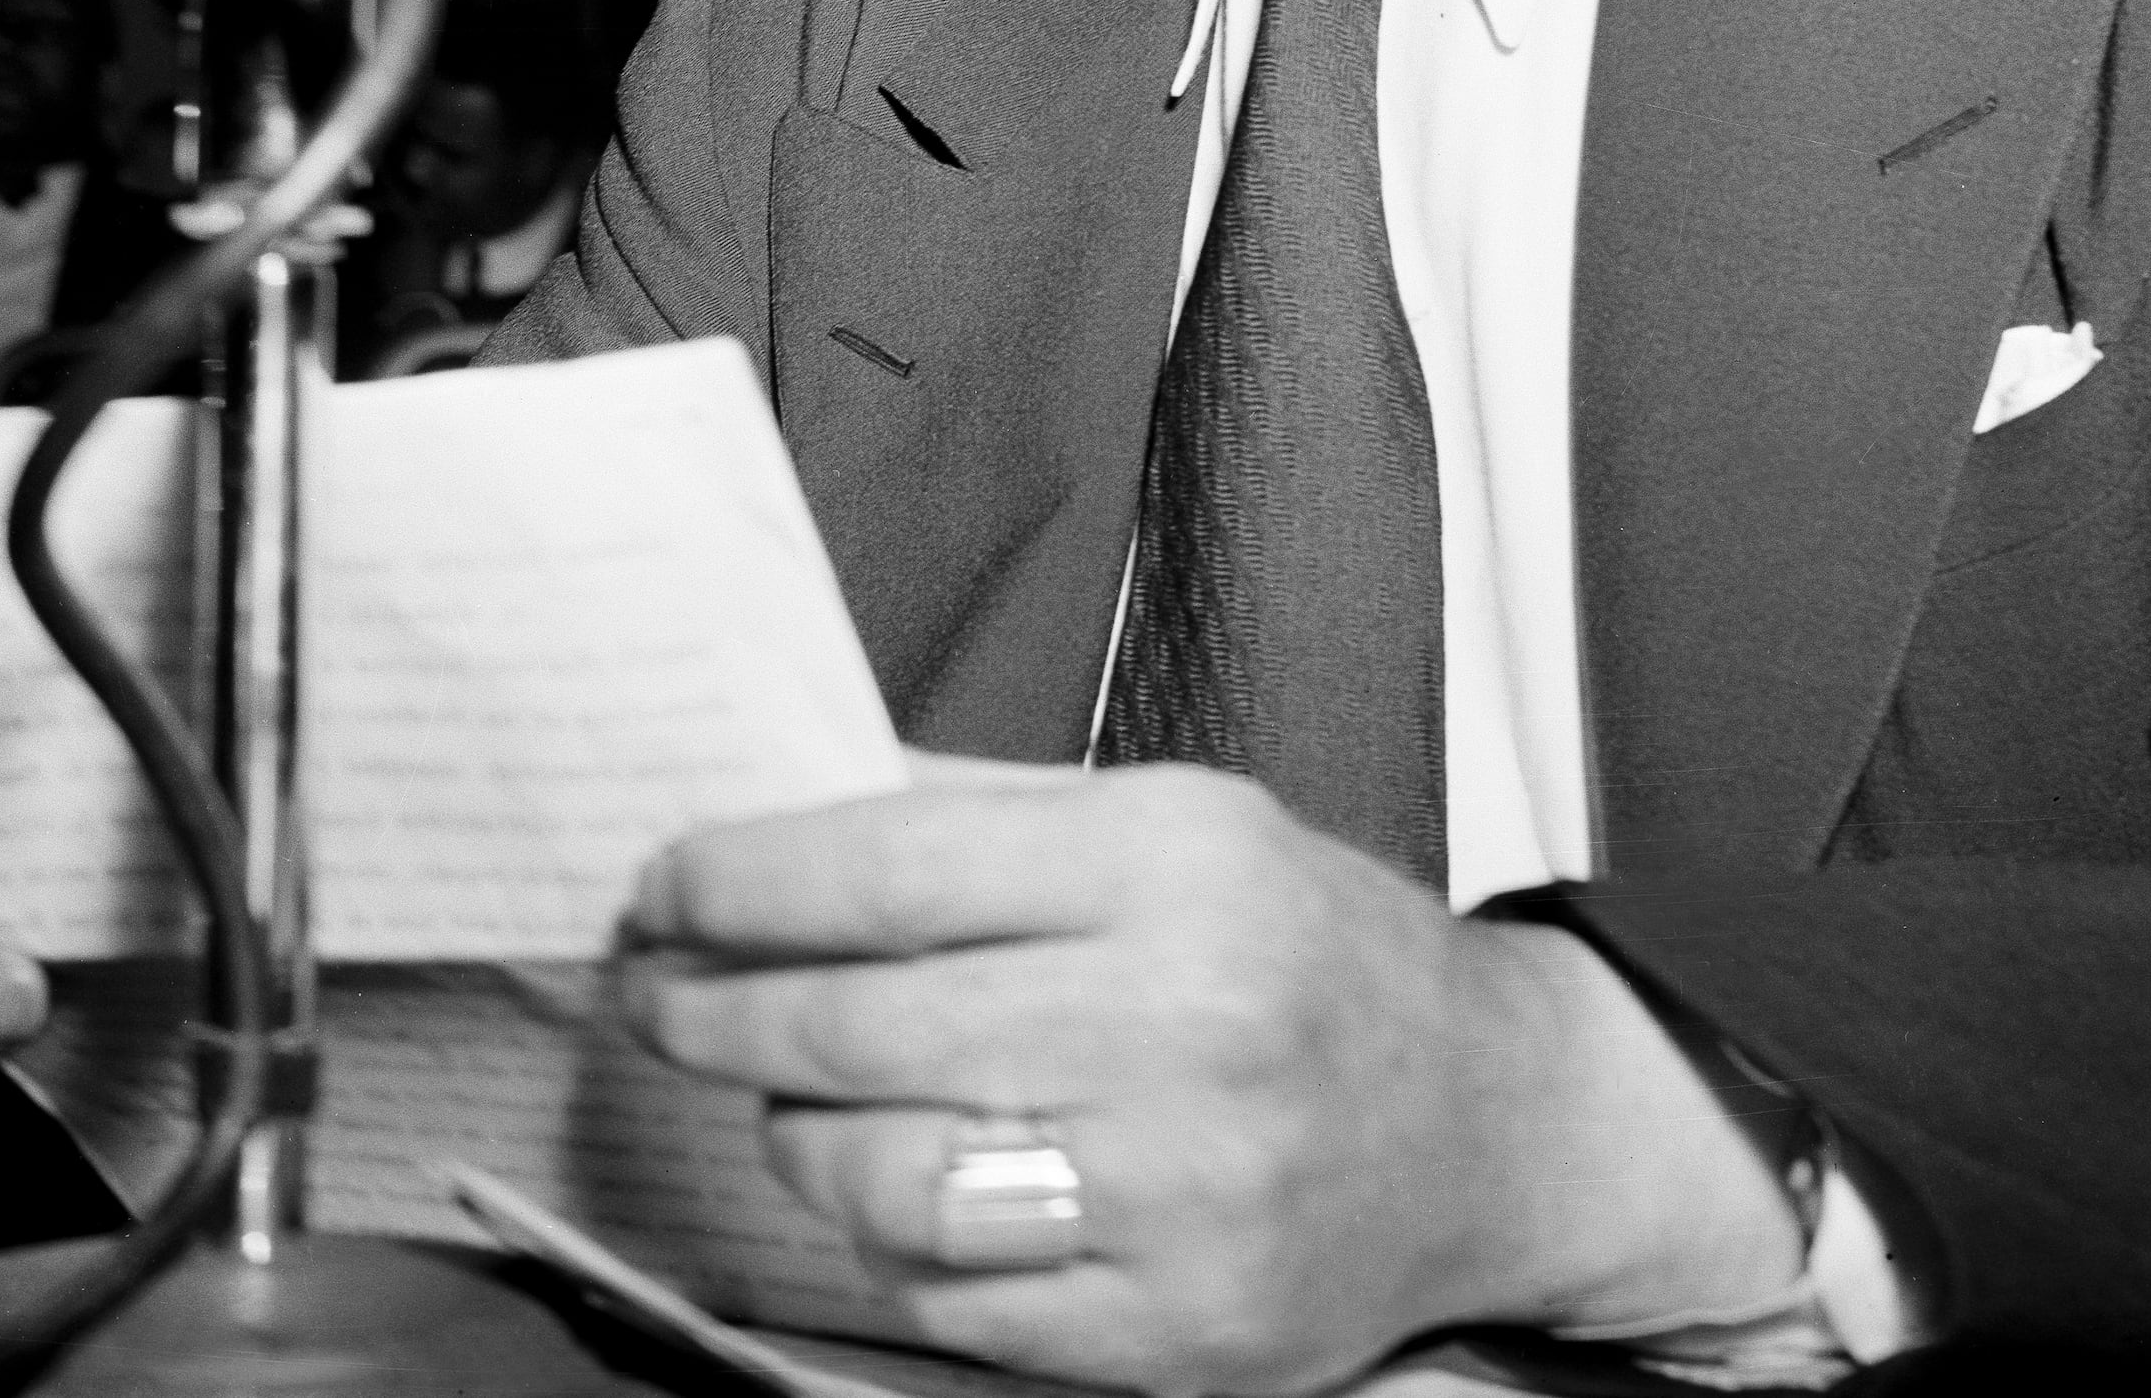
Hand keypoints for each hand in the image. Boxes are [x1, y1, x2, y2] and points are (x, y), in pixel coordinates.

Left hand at [615, 759, 1799, 1395]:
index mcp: (1177, 866)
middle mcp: (1183, 1025)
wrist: (1489, 1125)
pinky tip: (889, 1192)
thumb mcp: (1178, 823)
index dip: (738, 885)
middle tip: (662, 999)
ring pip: (884, 1182)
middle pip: (860, 1031)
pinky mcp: (1175, 1331)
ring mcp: (1181, 1196)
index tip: (661, 889)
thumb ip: (983, 819)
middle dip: (718, 1013)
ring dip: (796, 1139)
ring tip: (794, 1100)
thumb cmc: (1307, 952)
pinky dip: (887, 1251)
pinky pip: (950, 1307)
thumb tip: (774, 820)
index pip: (887, 871)